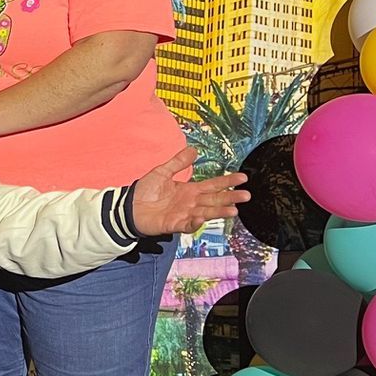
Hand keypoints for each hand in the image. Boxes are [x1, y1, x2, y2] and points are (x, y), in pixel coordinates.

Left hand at [130, 147, 248, 236]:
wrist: (128, 206)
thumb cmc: (145, 191)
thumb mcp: (162, 172)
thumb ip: (178, 162)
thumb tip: (194, 150)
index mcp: (190, 190)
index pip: (213, 185)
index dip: (227, 181)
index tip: (243, 178)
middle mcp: (191, 203)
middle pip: (214, 200)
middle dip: (230, 198)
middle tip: (246, 195)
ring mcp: (184, 214)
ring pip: (206, 213)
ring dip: (219, 212)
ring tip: (233, 210)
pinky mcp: (174, 224)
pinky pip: (187, 225)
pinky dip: (195, 223)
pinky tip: (201, 218)